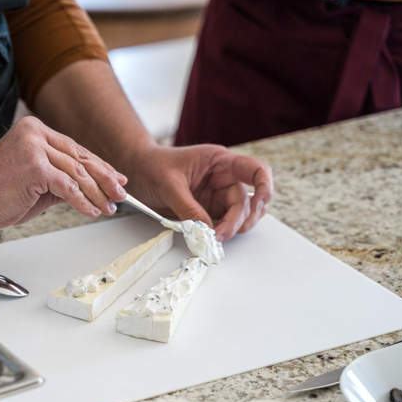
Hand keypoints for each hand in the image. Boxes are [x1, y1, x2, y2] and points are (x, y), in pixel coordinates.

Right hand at [0, 116, 127, 229]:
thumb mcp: (37, 181)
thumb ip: (62, 178)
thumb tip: (92, 187)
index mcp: (35, 129)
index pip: (75, 148)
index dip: (99, 166)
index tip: (116, 179)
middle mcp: (35, 132)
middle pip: (80, 157)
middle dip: (104, 179)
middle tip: (120, 194)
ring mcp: (34, 147)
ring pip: (77, 172)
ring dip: (96, 193)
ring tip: (108, 207)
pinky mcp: (34, 166)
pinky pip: (67, 186)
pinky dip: (82, 201)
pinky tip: (91, 211)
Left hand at [124, 144, 272, 241]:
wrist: (137, 171)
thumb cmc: (152, 166)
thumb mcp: (169, 185)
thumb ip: (189, 207)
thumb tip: (206, 230)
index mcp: (220, 162)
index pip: (256, 170)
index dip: (265, 186)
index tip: (259, 203)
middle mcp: (224, 178)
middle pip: (246, 201)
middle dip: (237, 220)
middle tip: (217, 235)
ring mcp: (218, 196)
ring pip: (240, 215)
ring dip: (234, 228)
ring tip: (214, 238)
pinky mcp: (208, 210)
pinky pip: (224, 223)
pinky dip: (222, 233)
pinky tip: (211, 238)